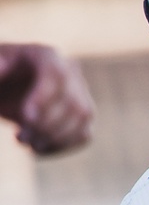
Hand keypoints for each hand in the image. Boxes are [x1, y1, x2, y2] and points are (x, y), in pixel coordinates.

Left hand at [0, 42, 94, 156]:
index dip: (45, 98)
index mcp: (45, 55)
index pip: (57, 74)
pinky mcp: (82, 115)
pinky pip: (84, 134)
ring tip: (28, 143)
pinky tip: (38, 149)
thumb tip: (1, 67)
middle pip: (73, 101)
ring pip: (84, 117)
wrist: (3, 89)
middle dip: (47, 125)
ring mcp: (80, 92)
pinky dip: (62, 146)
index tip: (27, 118)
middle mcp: (70, 70)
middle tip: (21, 137)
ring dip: (56, 138)